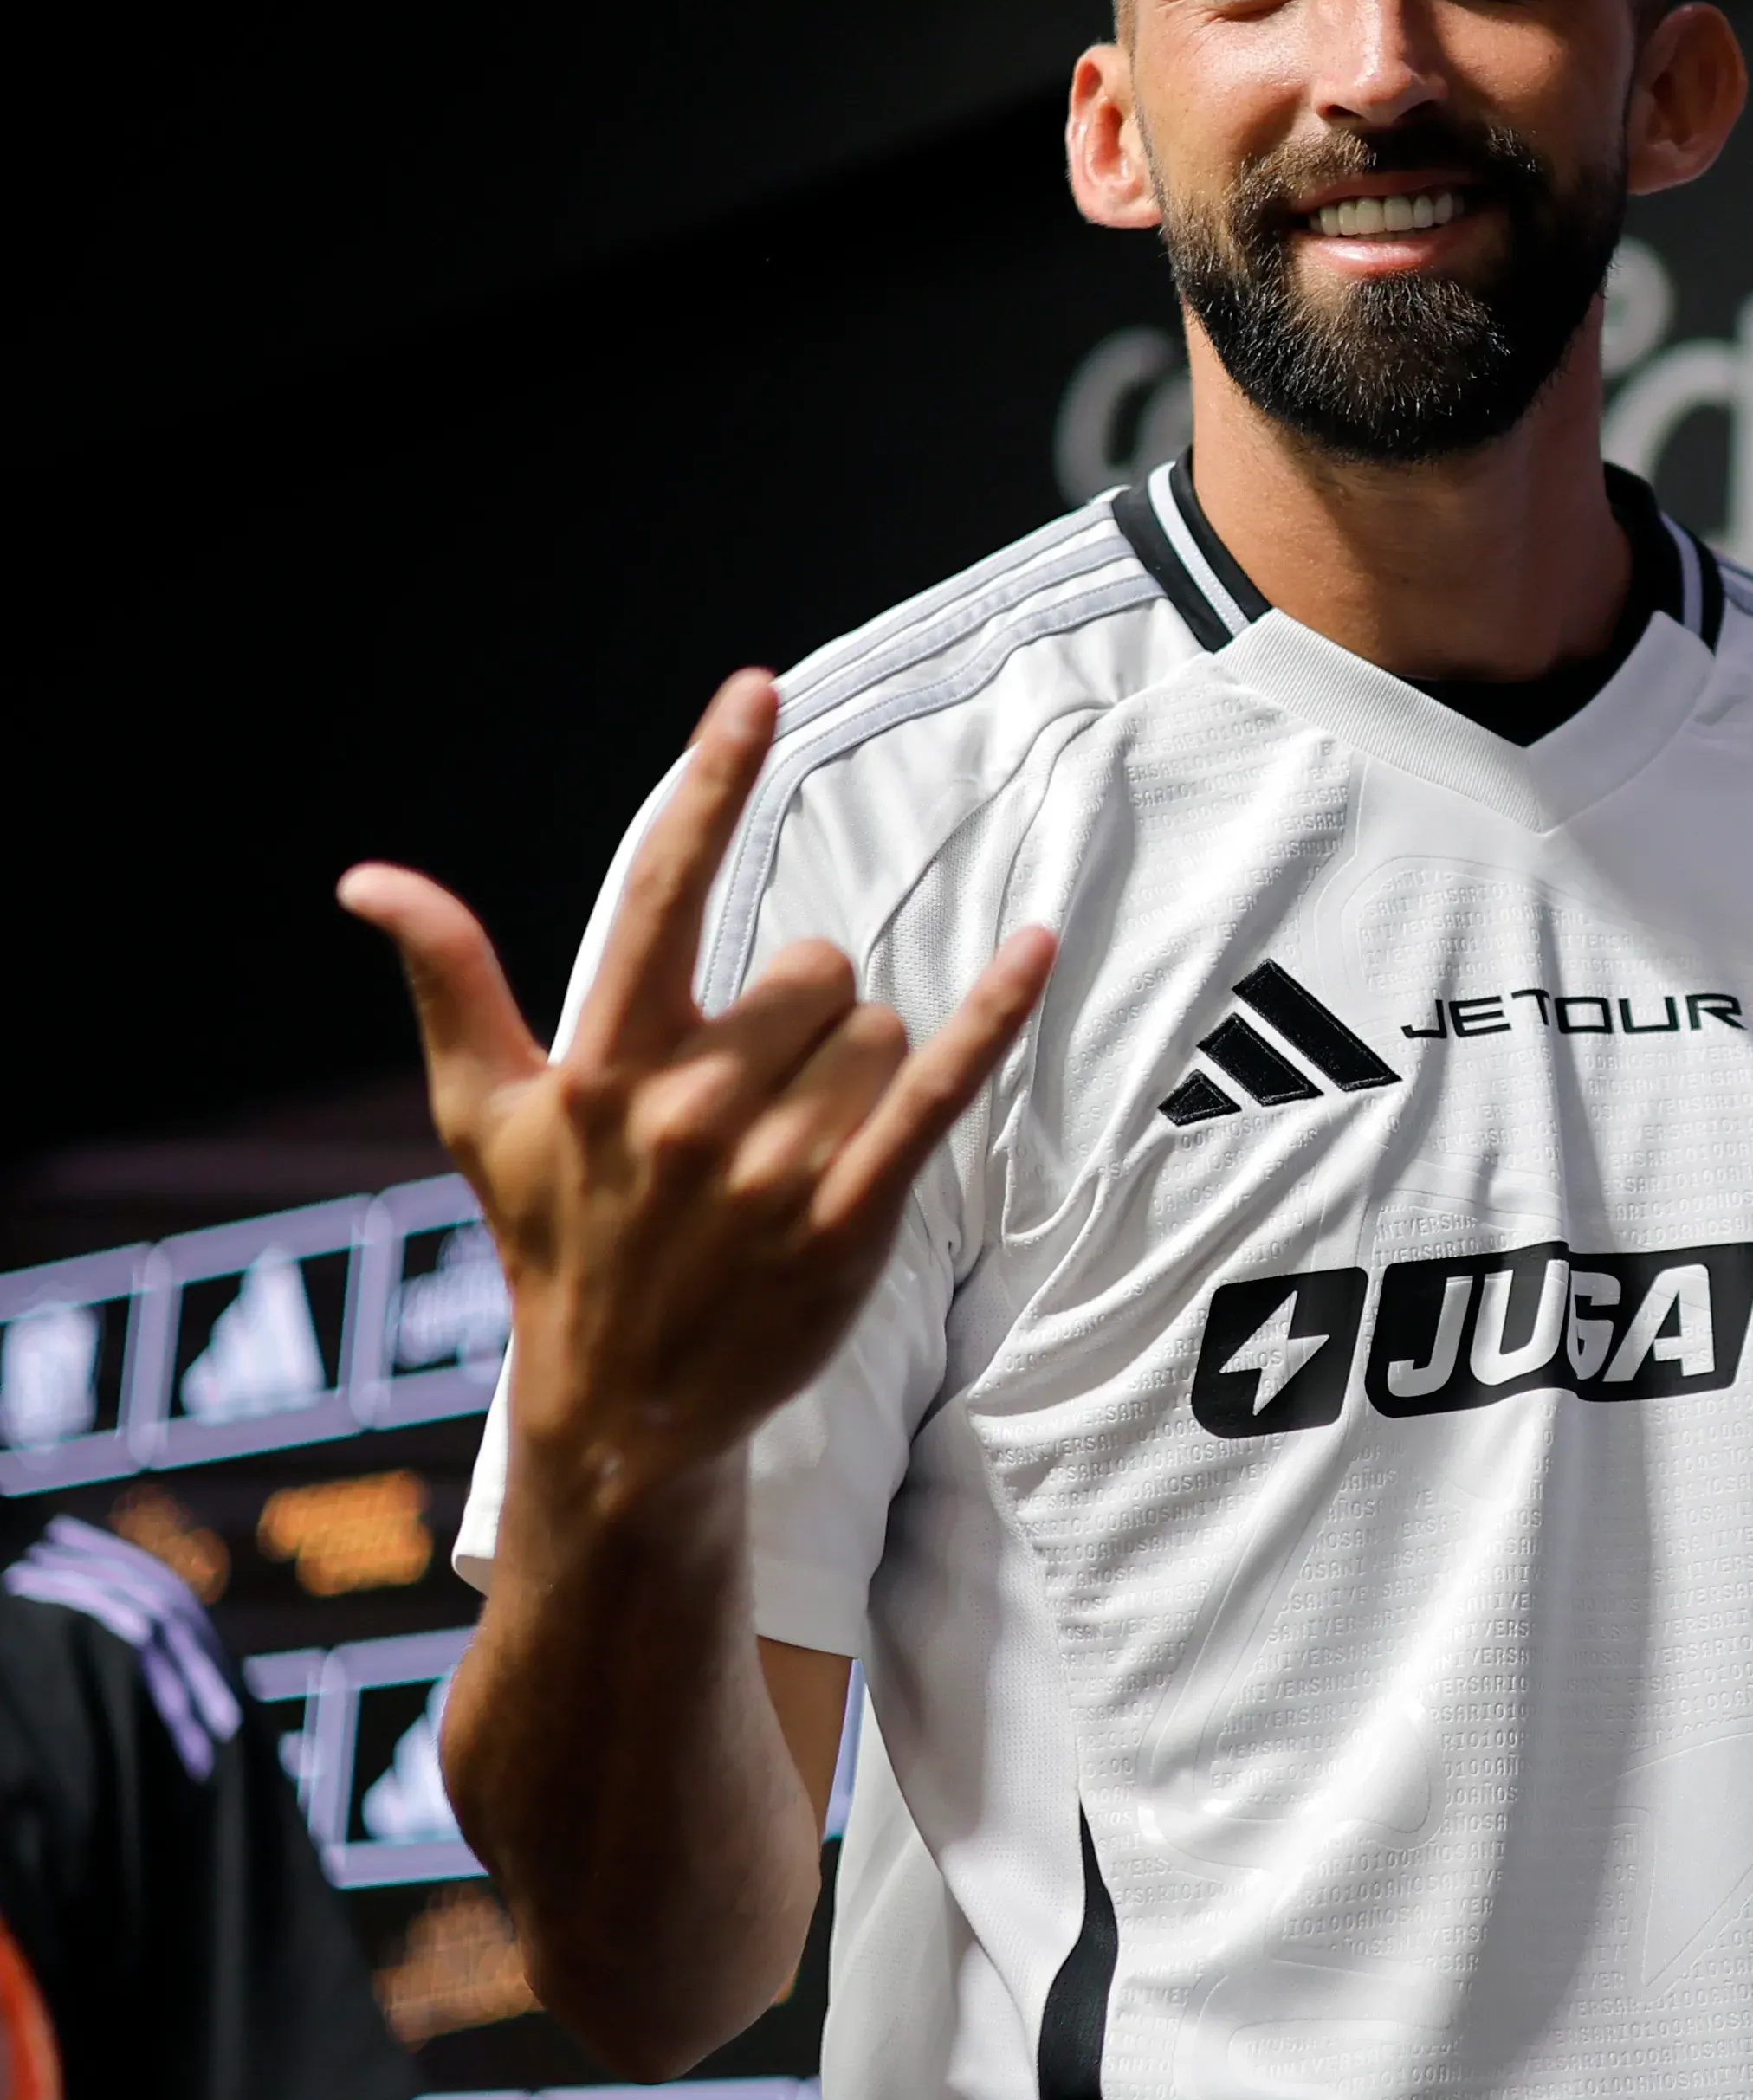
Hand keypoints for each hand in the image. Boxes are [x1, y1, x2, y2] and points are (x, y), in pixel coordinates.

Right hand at [341, 671, 1052, 1516]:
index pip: (661, 890)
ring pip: (880, 1030)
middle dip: (803, 1019)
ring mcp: (773, 1172)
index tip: (758, 688)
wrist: (621, 1411)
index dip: (711, 782)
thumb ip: (450, 983)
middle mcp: (687, 1110)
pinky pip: (939, 1087)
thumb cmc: (560, 1238)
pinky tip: (1035, 947)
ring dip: (858, 1072)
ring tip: (792, 1149)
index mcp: (608, 1065)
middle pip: (818, 971)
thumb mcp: (491, 1115)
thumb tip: (369, 880)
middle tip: (750, 1104)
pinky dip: (993, 1014)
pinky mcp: (849, 1222)